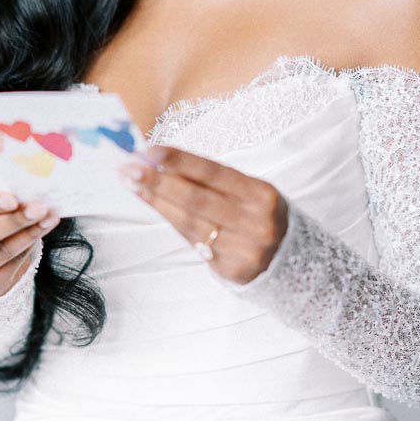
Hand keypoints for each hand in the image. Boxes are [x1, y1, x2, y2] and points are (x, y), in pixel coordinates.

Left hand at [117, 145, 288, 285]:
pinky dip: (169, 220)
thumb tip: (162, 161)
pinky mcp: (230, 270)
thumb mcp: (249, 192)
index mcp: (263, 195)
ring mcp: (243, 250)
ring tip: (132, 183)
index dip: (182, 161)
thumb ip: (211, 180)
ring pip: (189, 223)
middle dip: (159, 181)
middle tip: (129, 168)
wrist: (290, 260)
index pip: (216, 173)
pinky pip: (192, 241)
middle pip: (197, 200)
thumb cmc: (260, 215)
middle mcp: (256, 223)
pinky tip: (152, 204)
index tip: (152, 150)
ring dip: (156, 201)